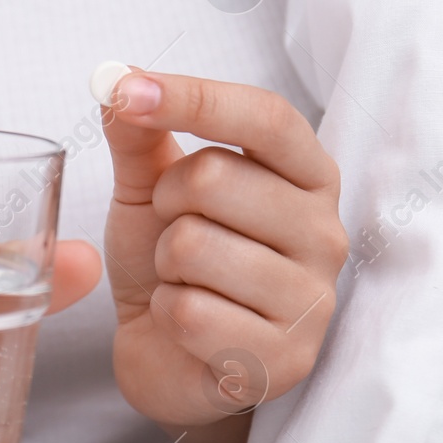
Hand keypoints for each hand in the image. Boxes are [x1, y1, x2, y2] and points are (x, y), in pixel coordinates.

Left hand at [100, 69, 346, 442]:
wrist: (169, 358)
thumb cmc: (175, 265)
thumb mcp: (151, 189)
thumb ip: (140, 135)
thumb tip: (117, 81)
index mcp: (308, 176)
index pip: (266, 117)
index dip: (195, 97)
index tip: (128, 89)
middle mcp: (325, 233)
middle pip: (214, 177)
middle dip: (164, 202)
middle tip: (171, 229)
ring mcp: (312, 302)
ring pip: (192, 246)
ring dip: (163, 264)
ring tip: (184, 281)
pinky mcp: (283, 361)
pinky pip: (188, 312)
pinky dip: (165, 314)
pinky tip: (187, 326)